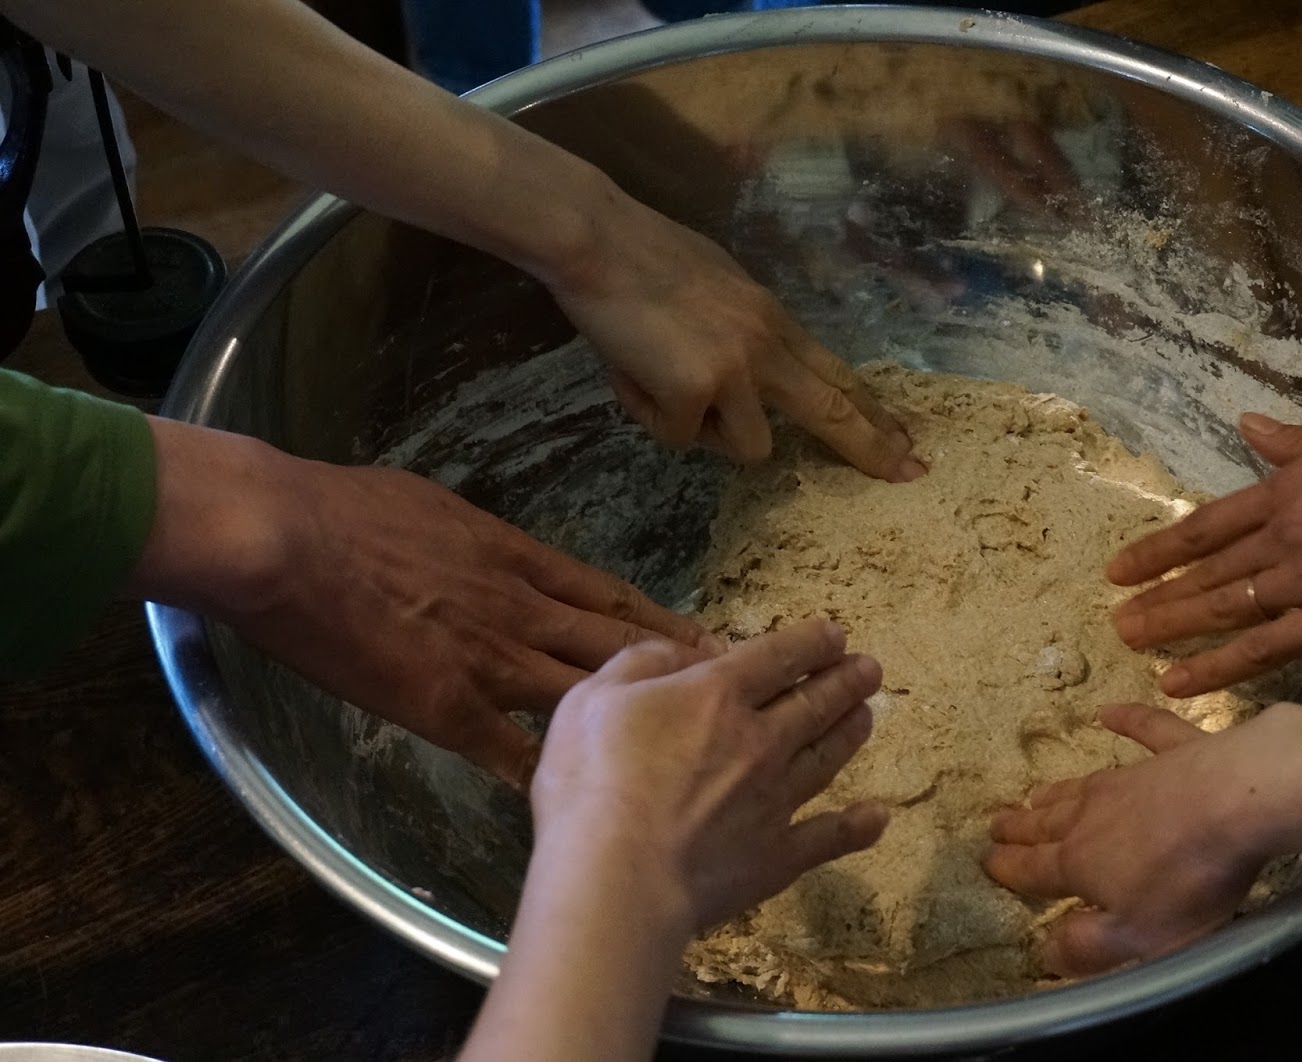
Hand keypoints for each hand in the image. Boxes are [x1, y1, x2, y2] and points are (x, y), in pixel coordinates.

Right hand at [128, 418, 715, 787]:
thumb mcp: (431, 503)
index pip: (606, 596)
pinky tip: (580, 802)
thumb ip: (471, 534)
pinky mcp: (447, 706)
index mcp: (515, 557)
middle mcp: (522, 610)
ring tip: (685, 752)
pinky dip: (545, 776)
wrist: (289, 539)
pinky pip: (509, 751)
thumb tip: (482, 542)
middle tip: (730, 701)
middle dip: (676, 675)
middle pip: (616, 647)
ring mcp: (490, 661)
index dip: (657, 623)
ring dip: (637, 726)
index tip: (701, 641)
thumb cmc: (346, 507)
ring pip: (584, 698)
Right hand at [530, 618, 889, 929]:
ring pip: (826, 758)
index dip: (809, 641)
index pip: (775, 656)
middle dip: (845, 681)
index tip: (834, 635)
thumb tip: (685, 650)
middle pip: (814, 703)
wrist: (616, 877)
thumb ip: (642, 663)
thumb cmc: (591, 782)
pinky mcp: (776, 857)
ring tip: (868, 716)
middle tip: (869, 670)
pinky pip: (827, 838)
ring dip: (850, 732)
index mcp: (716, 695)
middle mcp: (759, 741)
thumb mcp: (594, 697)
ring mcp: (775, 800)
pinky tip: (877, 818)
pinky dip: (856, 828)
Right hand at [543, 188, 924, 482]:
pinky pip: (681, 439)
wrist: (595, 240)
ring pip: (749, 448)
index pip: (837, 373)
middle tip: (911, 473)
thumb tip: (739, 374)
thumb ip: (741, 331)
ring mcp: (735, 369)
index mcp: (772, 318)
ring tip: (662, 386)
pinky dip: (652, 417)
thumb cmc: (639, 256)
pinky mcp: (695, 391)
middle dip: (873, 448)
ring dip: (707, 434)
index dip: (874, 411)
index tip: (906, 439)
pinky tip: (632, 375)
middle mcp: (766, 344)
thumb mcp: (717, 286)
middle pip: (834, 410)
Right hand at [984, 703, 1261, 976]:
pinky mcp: (1177, 751)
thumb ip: (1088, 946)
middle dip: (1021, 828)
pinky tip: (1109, 713)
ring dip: (1056, 793)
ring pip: (1083, 786)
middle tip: (996, 824)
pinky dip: (1127, 721)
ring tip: (1034, 794)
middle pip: (1050, 824)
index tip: (986, 862)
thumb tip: (1045, 953)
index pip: (1035, 869)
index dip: (1009, 869)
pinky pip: (1145, 730)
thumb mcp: (1137, 936)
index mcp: (1082, 863)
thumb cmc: (1186, 878)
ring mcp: (1135, 779)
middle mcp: (1096, 816)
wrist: (1238, 800)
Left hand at [1106, 396, 1301, 696]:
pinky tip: (1181, 682)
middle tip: (1113, 619)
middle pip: (1205, 573)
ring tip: (1130, 643)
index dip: (1158, 550)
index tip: (1119, 569)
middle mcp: (1283, 538)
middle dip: (1155, 596)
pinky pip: (1265, 650)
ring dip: (1172, 628)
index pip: (1204, 527)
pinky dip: (1218, 668)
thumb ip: (1292, 441)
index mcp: (1284, 491)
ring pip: (1223, 610)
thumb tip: (1247, 425)